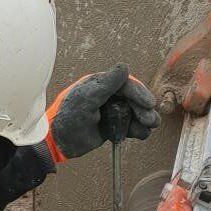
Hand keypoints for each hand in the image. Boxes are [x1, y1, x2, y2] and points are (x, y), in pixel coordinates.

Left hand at [44, 64, 158, 164]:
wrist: (59, 142)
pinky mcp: (111, 125)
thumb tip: (124, 67)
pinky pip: (129, 125)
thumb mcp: (87, 99)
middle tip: (151, 120)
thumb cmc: (68, 117)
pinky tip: (142, 133)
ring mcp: (110, 111)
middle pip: (132, 99)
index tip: (149, 103)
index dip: (139, 93)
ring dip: (143, 119)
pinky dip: (137, 129)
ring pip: (133, 112)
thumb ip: (106, 84)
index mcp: (99, 84)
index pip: (125, 85)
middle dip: (143, 108)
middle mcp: (107, 95)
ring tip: (150, 127)